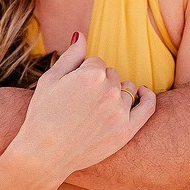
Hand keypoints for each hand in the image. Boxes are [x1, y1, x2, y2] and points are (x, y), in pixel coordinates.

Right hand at [0, 34, 156, 189]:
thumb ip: (70, 56)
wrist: (44, 154)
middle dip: (99, 83)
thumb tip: (81, 34)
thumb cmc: (42, 115)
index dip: (84, 73)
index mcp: (90, 75)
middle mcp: (109, 91)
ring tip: (96, 108)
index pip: (97, 63)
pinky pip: (147, 106)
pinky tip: (143, 92)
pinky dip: (147, 96)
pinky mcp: (126, 131)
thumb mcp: (49, 80)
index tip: (73, 88)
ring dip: (116, 93)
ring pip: (126, 89)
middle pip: (112, 75)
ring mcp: (119, 112)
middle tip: (81, 102)